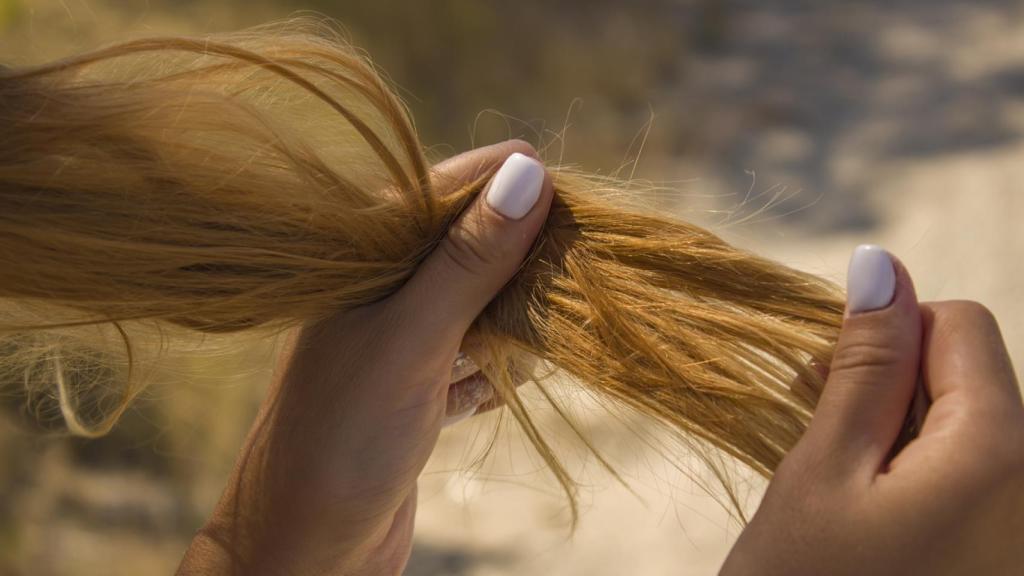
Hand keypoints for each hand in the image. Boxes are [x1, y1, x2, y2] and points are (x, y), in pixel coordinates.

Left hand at [178, 140, 553, 574]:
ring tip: (540, 337)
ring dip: (515, 322)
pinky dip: (496, 371)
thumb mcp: (412, 338)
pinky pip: (473, 360)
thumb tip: (529, 171)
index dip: (509, 187)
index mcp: (361, 258)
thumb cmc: (344, 436)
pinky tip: (506, 384)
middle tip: (569, 275)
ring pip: (477, 306)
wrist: (305, 550)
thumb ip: (468, 258)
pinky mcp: (415, 390)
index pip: (445, 191)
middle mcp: (378, 292)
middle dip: (521, 261)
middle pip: (470, 248)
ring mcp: (397, 342)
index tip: (573, 197)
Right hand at [722, 246, 1023, 574]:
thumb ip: (863, 365)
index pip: (960, 324)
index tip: (827, 382)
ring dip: (896, 433)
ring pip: (966, 428)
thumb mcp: (823, 471)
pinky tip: (868, 515)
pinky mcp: (1001, 552)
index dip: (887, 336)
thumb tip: (882, 264)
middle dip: (891, 387)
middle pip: (970, 377)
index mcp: (1001, 452)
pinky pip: (972, 479)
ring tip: (839, 484)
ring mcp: (1020, 527)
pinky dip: (915, 477)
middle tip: (818, 434)